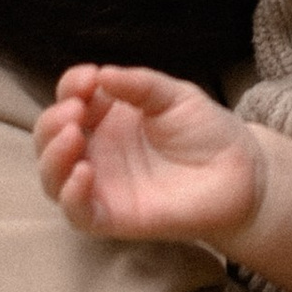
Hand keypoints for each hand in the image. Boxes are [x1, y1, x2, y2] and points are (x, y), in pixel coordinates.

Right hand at [34, 61, 264, 249]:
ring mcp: (102, 184)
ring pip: (53, 177)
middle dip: (52, 120)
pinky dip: (71, 195)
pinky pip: (77, 213)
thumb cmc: (206, 132)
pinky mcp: (113, 217)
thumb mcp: (174, 96)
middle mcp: (98, 150)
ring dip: (53, 156)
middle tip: (76, 110)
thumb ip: (140, 85)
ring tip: (73, 135)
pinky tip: (83, 173)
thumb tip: (102, 74)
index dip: (71, 86)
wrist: (241, 173)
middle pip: (50, 138)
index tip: (88, 79)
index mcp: (107, 116)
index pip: (70, 98)